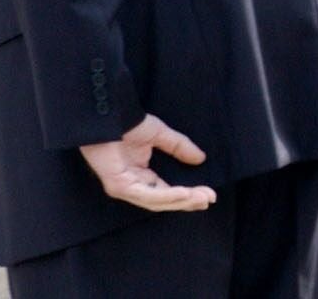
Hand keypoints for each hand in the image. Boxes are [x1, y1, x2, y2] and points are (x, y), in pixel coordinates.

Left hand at [79, 113, 217, 211]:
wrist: (108, 114)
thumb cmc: (127, 123)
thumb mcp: (159, 134)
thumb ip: (179, 147)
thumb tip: (201, 158)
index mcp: (141, 176)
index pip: (167, 192)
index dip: (188, 195)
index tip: (209, 194)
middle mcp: (133, 186)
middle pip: (164, 202)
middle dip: (188, 202)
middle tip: (209, 200)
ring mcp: (124, 188)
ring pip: (156, 202)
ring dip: (181, 201)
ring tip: (200, 197)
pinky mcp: (118, 186)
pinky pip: (146, 195)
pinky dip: (166, 196)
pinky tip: (184, 192)